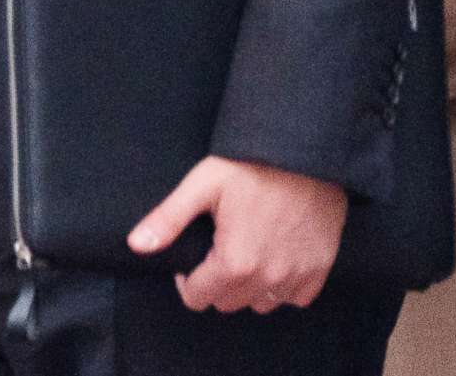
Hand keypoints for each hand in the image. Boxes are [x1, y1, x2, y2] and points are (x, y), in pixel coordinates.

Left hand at [128, 155, 347, 312]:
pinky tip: (273, 257)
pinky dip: (282, 285)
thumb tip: (136, 245)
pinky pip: (295, 297)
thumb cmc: (252, 164)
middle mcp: (268, 278)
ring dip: (249, 287)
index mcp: (235, 262)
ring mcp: (297, 275)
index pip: (198, 298)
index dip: (188, 279)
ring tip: (245, 252)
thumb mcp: (202, 185)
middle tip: (217, 249)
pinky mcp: (320, 268)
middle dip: (216, 283)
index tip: (193, 258)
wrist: (305, 152)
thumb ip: (168, 219)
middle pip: (228, 303)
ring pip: (260, 303)